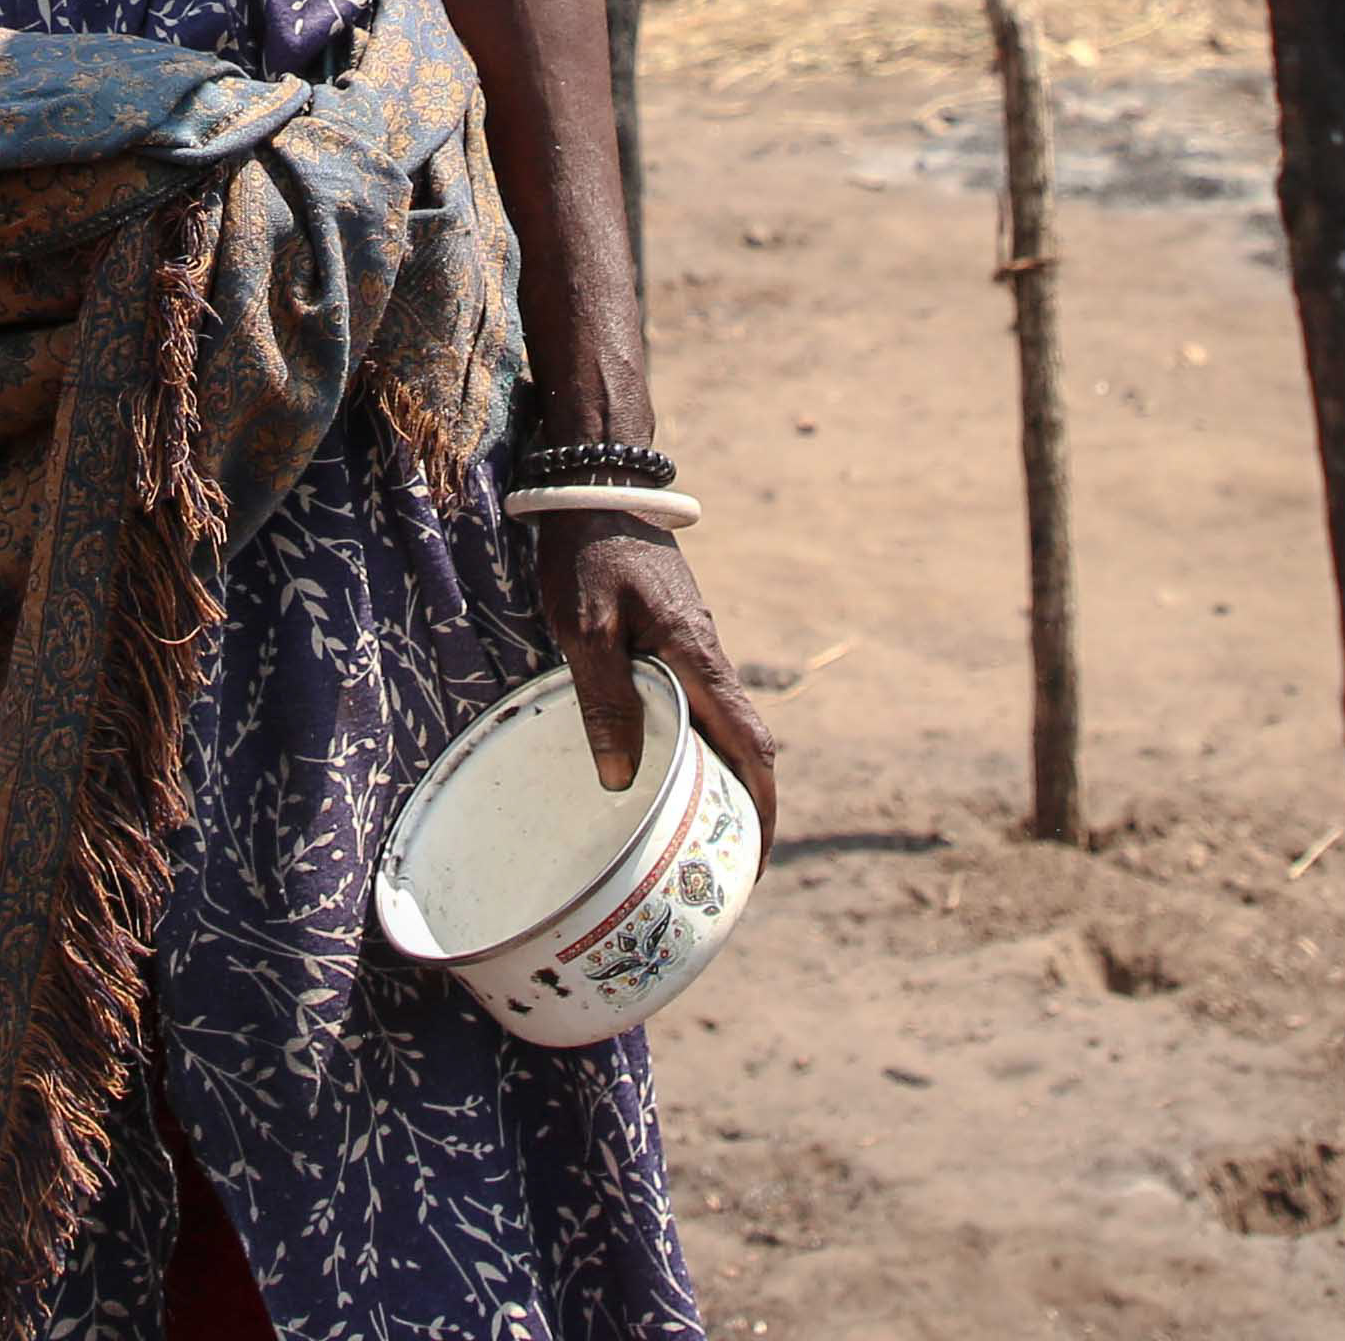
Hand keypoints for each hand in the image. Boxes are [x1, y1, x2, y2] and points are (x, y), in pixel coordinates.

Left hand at [544, 522, 777, 851]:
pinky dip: (694, 742)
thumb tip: (623, 780)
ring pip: (721, 724)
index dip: (759, 805)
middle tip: (719, 863)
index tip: (754, 856)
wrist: (595, 483)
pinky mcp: (673, 636)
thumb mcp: (585, 628)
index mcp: (697, 657)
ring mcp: (693, 645)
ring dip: (718, 775)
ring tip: (689, 829)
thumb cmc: (586, 552)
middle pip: (745, 744)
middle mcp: (707, 656)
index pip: (751, 744)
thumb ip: (606, 699)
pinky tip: (659, 762)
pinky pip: (697, 703)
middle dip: (743, 805)